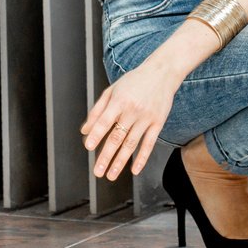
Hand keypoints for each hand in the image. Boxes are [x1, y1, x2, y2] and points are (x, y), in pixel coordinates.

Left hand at [82, 59, 180, 180]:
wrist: (162, 73)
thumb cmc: (134, 81)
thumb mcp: (112, 91)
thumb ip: (97, 111)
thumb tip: (85, 131)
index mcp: (119, 100)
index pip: (105, 120)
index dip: (97, 134)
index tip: (89, 147)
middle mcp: (133, 110)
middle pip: (117, 136)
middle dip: (106, 156)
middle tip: (98, 171)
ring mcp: (146, 117)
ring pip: (132, 143)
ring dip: (120, 161)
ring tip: (111, 174)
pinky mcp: (158, 123)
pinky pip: (149, 143)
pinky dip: (142, 158)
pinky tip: (134, 169)